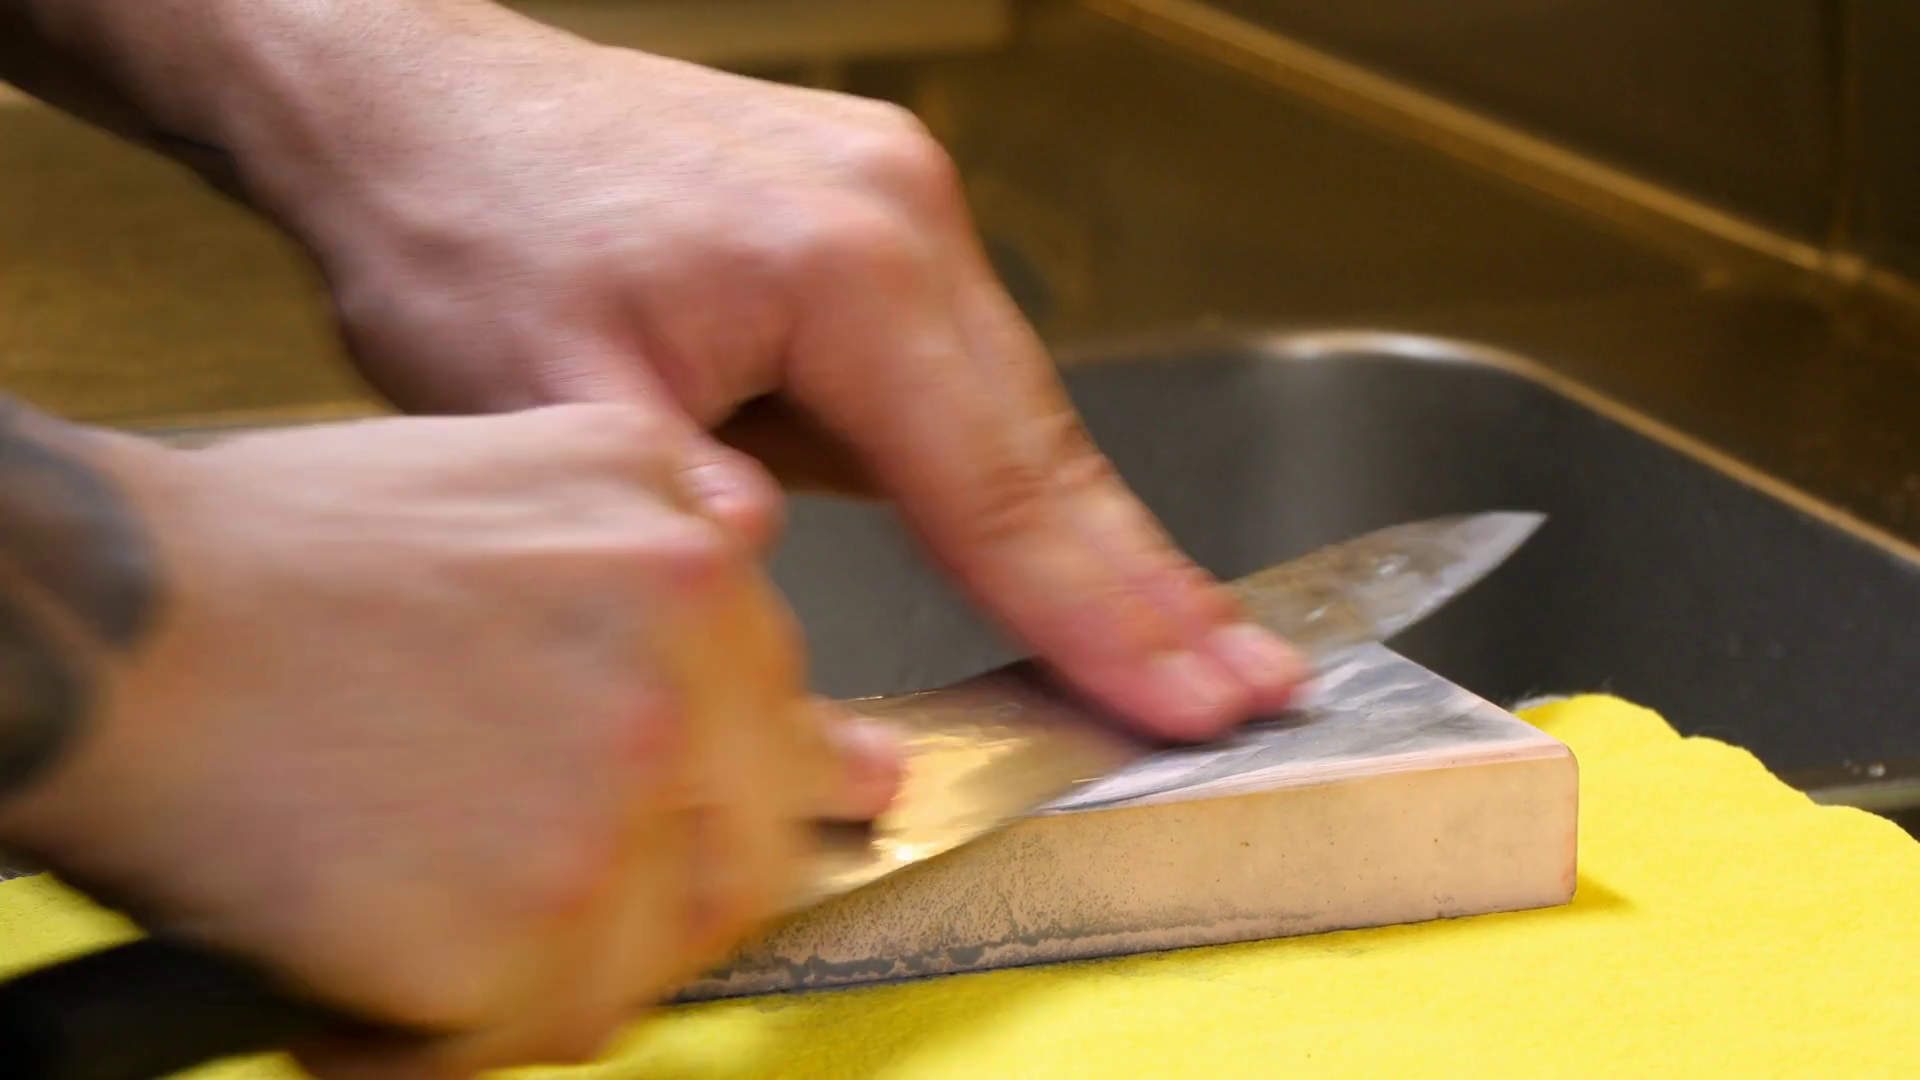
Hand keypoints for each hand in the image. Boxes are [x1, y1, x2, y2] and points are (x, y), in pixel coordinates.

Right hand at [0, 405, 898, 1076]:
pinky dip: (453, 1035)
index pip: (791, 724)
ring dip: (556, 972)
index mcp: (686, 572)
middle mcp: (675, 692)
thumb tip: (752, 531)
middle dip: (669, 899)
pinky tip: (370, 985)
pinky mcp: (523, 937)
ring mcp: (608, 820)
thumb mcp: (521, 457)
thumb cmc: (290, 550)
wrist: (128, 627)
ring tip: (435, 937)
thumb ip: (661, 499)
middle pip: (747, 860)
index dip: (790, 782)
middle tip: (569, 910)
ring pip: (648, 959)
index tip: (831, 803)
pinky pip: (538, 1030)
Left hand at [238, 11, 1305, 738]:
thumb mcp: (540, 396)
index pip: (998, 485)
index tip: (1186, 695)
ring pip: (1023, 412)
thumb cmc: (465, 220)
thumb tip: (772, 601)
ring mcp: (899, 210)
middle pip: (1050, 443)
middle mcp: (903, 219)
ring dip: (1102, 537)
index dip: (1098, 613)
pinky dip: (1020, 476)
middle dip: (1154, 584)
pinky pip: (970, 379)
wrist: (417, 102)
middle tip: (1258, 682)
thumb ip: (677, 506)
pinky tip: (1074, 547)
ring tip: (1195, 643)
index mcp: (844, 264)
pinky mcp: (871, 228)